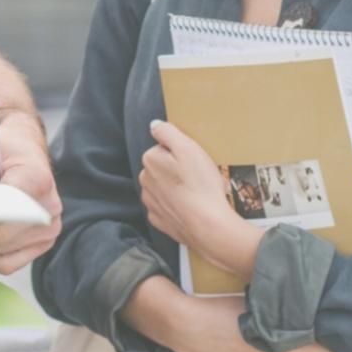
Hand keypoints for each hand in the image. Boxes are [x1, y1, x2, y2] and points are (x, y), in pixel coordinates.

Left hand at [140, 120, 258, 273]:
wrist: (207, 226)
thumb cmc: (200, 185)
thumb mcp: (188, 148)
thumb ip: (168, 132)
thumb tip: (155, 125)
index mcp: (150, 160)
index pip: (164, 148)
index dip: (182, 153)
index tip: (194, 161)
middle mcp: (145, 181)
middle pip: (163, 167)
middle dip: (178, 170)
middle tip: (199, 177)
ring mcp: (151, 202)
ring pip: (164, 187)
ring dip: (177, 188)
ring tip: (198, 193)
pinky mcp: (159, 220)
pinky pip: (167, 206)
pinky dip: (177, 206)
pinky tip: (191, 207)